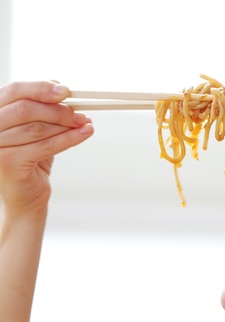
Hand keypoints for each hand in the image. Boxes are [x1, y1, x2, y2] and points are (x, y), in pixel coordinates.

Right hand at [0, 80, 92, 213]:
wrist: (25, 201)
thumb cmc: (29, 165)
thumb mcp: (34, 133)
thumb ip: (42, 111)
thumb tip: (58, 86)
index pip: (14, 91)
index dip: (40, 88)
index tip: (64, 90)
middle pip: (25, 108)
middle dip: (56, 109)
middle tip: (79, 112)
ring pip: (37, 128)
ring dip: (66, 124)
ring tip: (85, 123)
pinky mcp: (8, 163)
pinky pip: (45, 146)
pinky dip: (69, 139)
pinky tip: (84, 134)